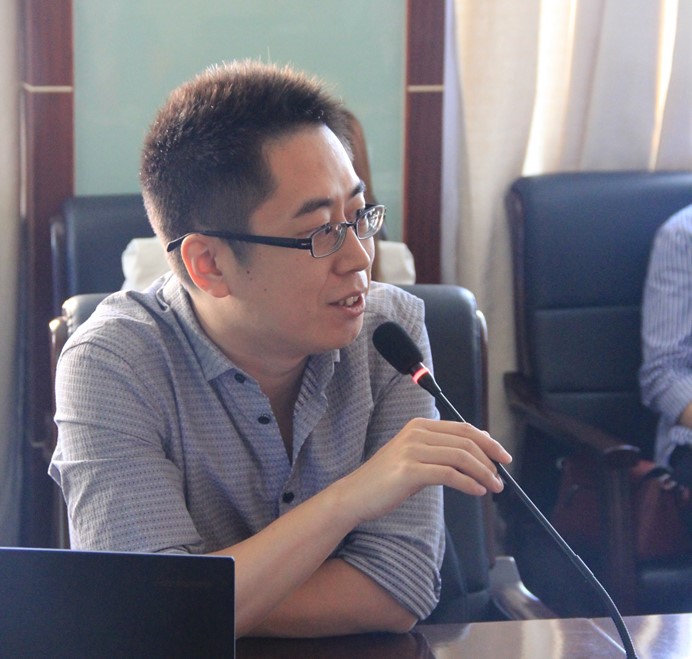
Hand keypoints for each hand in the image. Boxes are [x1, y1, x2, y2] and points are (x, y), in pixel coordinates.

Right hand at [338, 418, 511, 523]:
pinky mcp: (410, 470)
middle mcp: (416, 432)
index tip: (504, 457)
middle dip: (490, 459)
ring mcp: (412, 450)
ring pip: (460, 457)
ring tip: (494, 487)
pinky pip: (449, 474)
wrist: (355, 494)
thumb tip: (479, 443)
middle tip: (501, 478)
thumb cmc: (387, 479)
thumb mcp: (416, 456)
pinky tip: (478, 491)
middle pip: (465, 441)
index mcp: (419, 425)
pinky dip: (468, 483)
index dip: (488, 442)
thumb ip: (442, 448)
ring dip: (483, 473)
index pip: (463, 428)